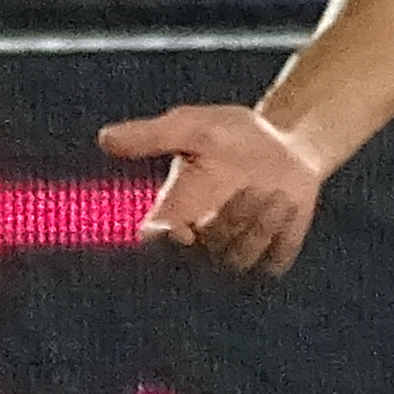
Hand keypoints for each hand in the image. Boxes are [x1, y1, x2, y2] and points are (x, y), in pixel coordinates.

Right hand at [98, 100, 326, 275]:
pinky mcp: (266, 262)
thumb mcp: (191, 128)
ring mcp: (231, 257)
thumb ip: (151, 136)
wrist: (287, 145)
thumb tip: (104, 139)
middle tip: (254, 187)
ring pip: (238, 262)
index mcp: (169, 216)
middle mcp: (196, 244)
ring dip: (261, 223)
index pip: (153, 249)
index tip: (182, 231)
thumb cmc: (231, 134)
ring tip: (276, 190)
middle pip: (202, 257)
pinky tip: (288, 207)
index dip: (163, 249)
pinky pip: (270, 265)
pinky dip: (281, 235)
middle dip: (231, 221)